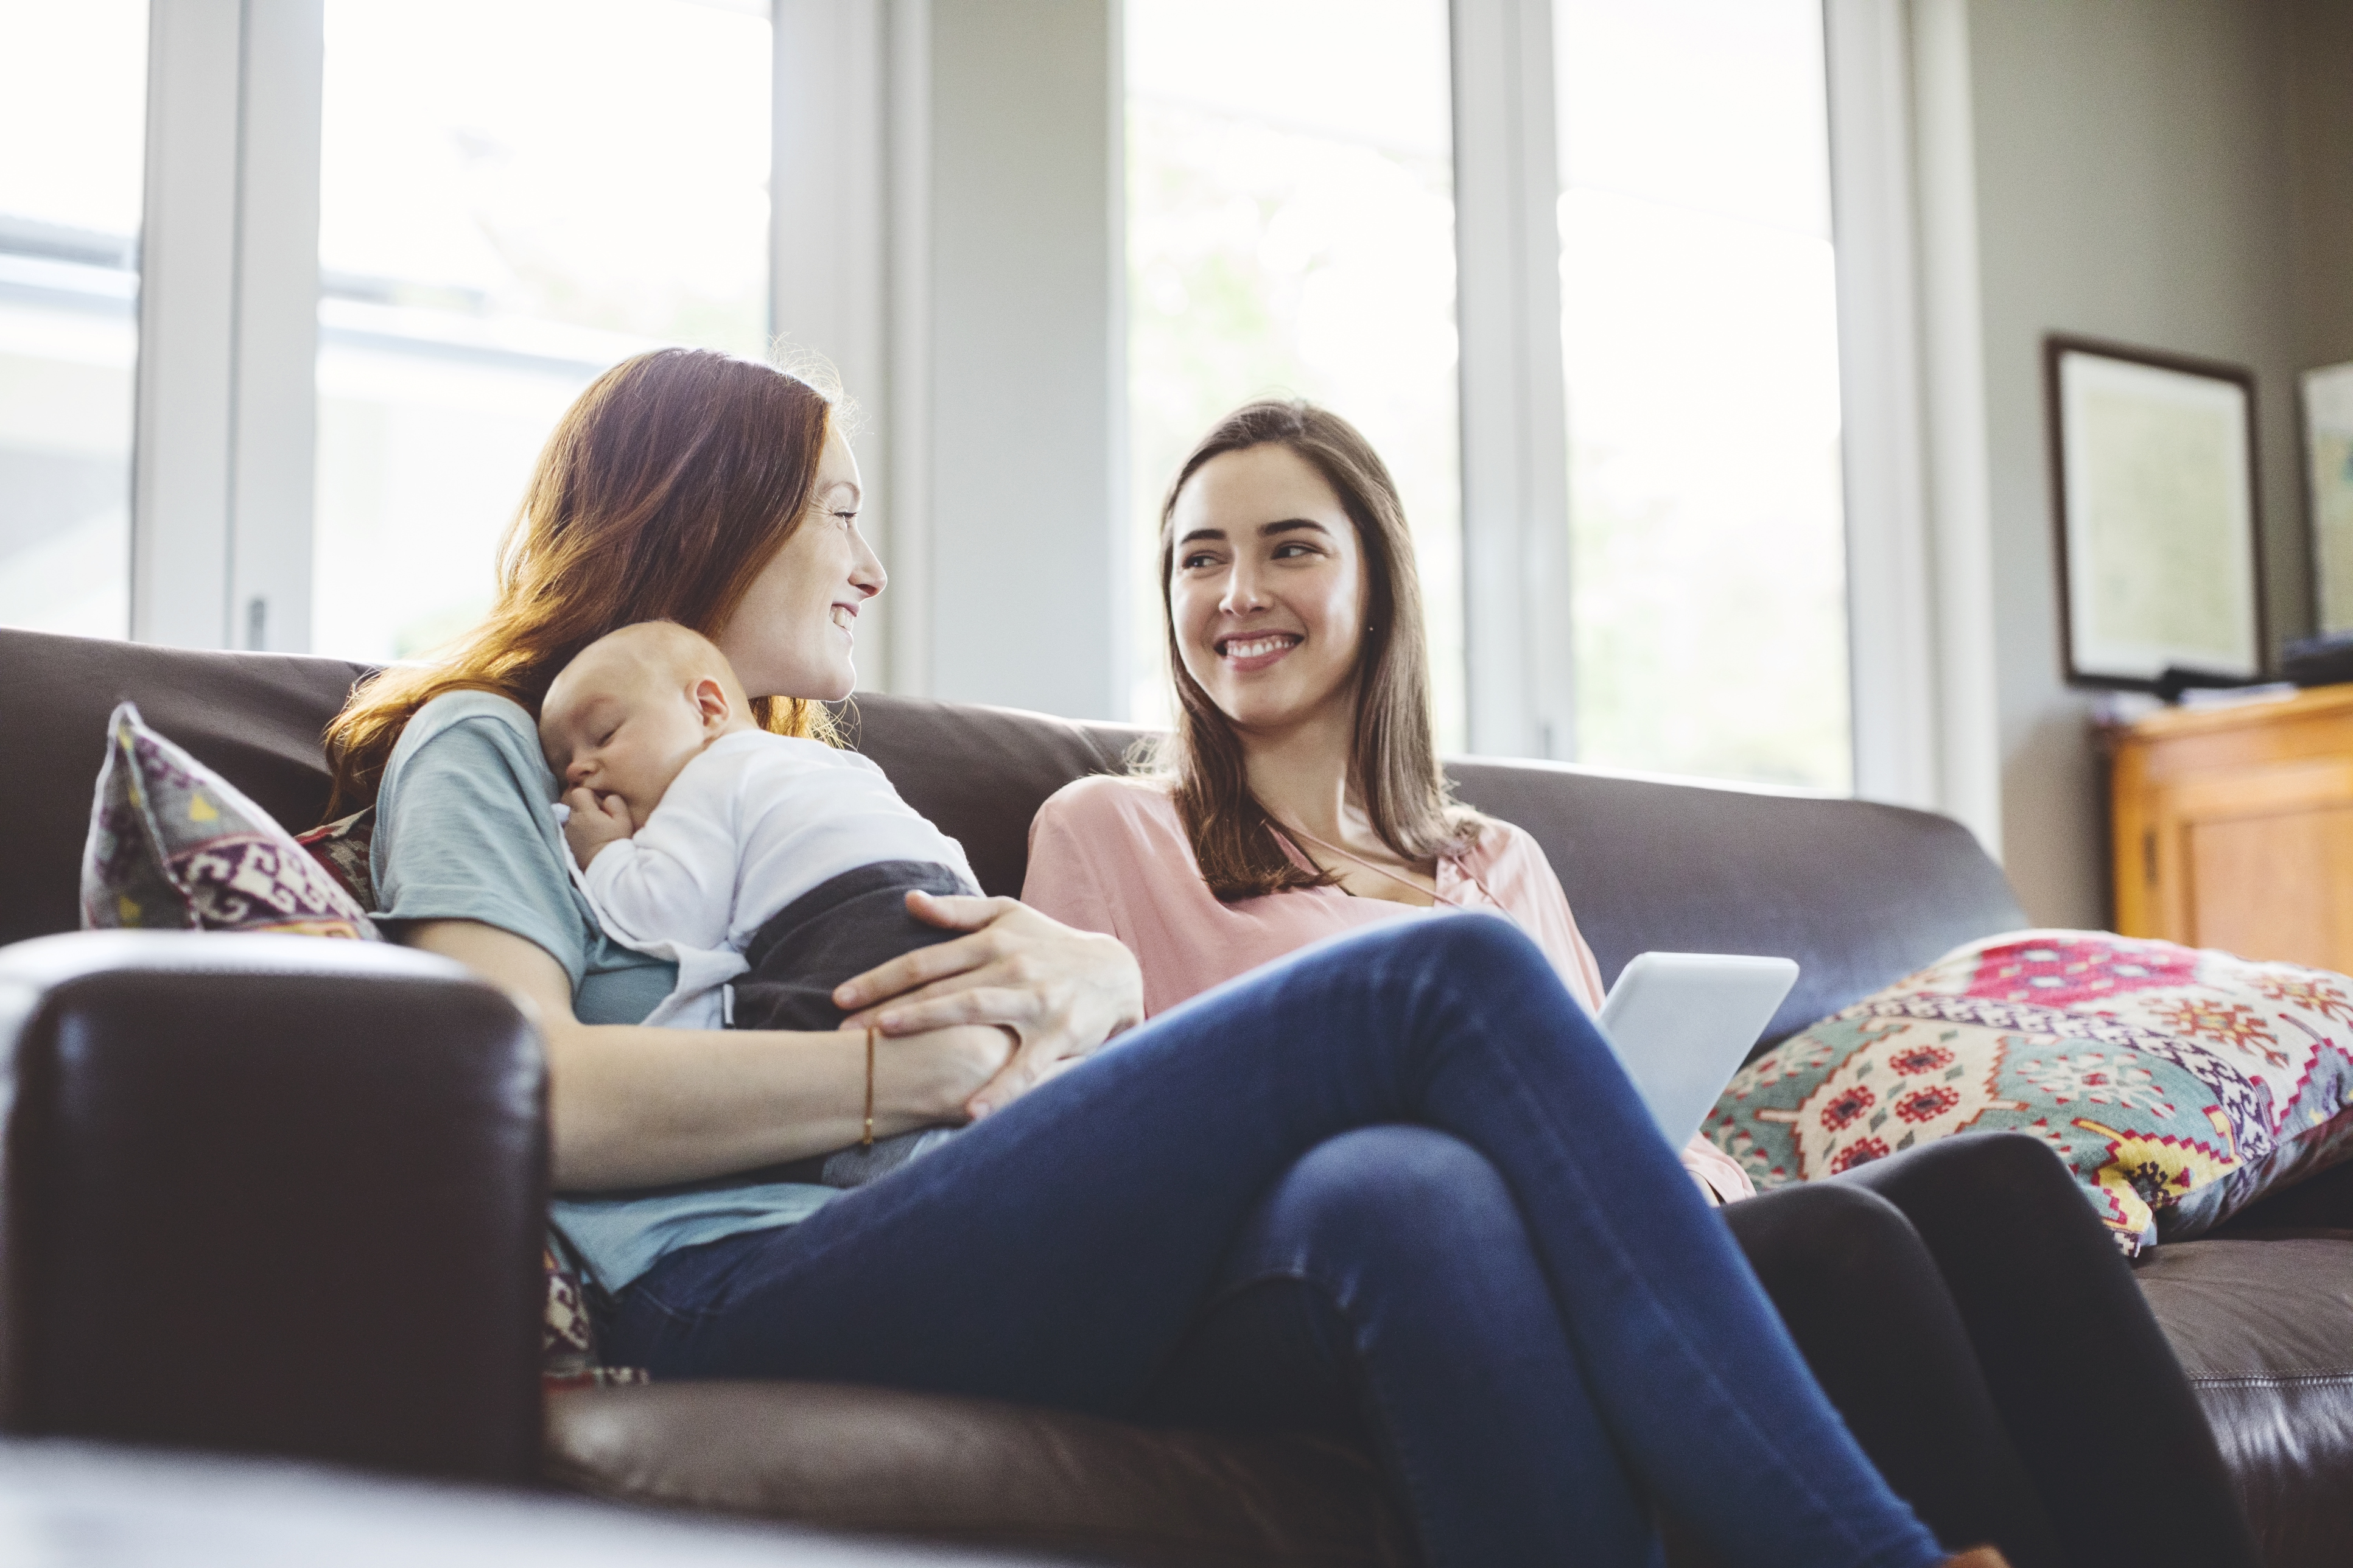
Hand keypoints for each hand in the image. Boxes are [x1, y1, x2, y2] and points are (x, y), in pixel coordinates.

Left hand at [561, 786, 633, 866]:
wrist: (606, 869)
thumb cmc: (617, 843)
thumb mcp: (624, 821)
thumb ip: (615, 803)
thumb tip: (607, 797)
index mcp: (586, 813)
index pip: (579, 792)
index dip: (590, 795)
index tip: (600, 805)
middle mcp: (573, 821)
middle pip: (575, 805)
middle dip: (586, 809)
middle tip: (601, 820)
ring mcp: (568, 833)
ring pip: (573, 818)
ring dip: (582, 821)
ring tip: (596, 832)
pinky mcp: (568, 844)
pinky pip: (572, 831)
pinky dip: (579, 833)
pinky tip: (590, 841)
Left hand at [834, 891, 1143, 1119]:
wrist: (1117, 972)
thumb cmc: (1052, 944)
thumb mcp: (1010, 916)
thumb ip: (959, 912)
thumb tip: (910, 902)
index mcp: (992, 942)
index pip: (925, 962)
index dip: (880, 978)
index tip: (840, 997)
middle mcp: (1010, 968)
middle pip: (940, 988)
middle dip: (889, 1008)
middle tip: (845, 1032)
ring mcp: (1036, 1002)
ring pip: (975, 1012)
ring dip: (930, 1024)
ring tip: (889, 1038)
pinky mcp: (1061, 1035)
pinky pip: (1027, 1066)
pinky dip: (1002, 1087)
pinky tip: (972, 1110)